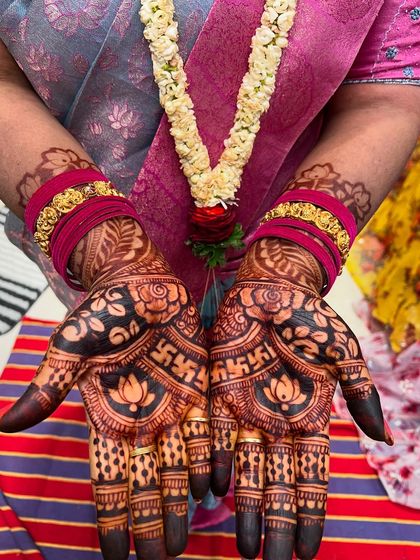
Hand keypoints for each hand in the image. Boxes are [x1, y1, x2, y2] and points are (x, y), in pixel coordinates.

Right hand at [0, 217, 209, 559]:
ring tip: (184, 541)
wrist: (141, 283)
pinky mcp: (198, 390)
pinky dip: (211, 461)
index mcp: (106, 415)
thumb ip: (47, 387)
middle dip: (150, 521)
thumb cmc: (102, 312)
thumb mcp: (70, 349)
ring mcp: (171, 407)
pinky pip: (207, 433)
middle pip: (146, 482)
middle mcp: (140, 419)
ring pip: (179, 466)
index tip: (113, 556)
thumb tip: (7, 425)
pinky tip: (217, 489)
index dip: (110, 516)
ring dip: (180, 503)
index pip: (107, 478)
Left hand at [210, 238, 390, 559]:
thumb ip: (360, 394)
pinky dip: (215, 465)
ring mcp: (247, 409)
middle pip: (278, 483)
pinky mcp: (219, 393)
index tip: (307, 551)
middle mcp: (278, 421)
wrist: (271, 288)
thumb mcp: (343, 354)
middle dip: (275, 523)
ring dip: (246, 507)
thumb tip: (383, 438)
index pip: (312, 476)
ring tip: (244, 547)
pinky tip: (213, 495)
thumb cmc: (310, 318)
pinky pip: (216, 437)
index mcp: (309, 415)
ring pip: (246, 469)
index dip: (310, 513)